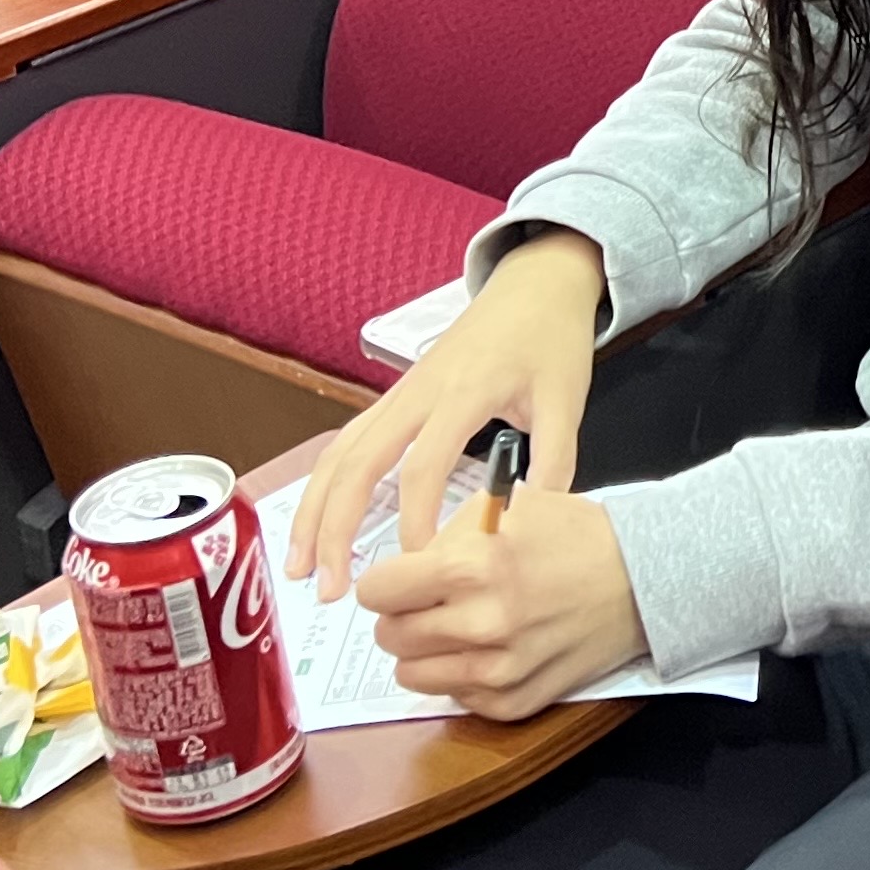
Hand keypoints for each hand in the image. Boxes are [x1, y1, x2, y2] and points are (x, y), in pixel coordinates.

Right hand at [289, 230, 604, 598]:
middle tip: (329, 587)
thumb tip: (533, 524)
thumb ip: (555, 460)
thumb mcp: (567, 399)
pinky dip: (326, 483)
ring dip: (315, 509)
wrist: (537, 283)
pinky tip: (317, 519)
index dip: (415, 521)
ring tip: (301, 565)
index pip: (422, 467)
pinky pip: (348, 441)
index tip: (419, 565)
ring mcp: (400, 393)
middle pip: (358, 462)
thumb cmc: (551, 339)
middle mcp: (417, 393)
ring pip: (339, 452)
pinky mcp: (396, 396)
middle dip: (335, 527)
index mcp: (462, 393)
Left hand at [348, 487, 647, 718]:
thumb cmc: (577, 535)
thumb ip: (447, 536)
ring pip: (411, 674)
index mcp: (470, 568)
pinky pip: (454, 697)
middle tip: (429, 602)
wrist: (645, 579)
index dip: (386, 581)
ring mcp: (497, 671)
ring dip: (424, 651)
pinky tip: (488, 650)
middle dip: (401, 615)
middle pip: (389, 635)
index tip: (399, 579)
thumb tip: (402, 568)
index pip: (377, 591)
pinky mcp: (514, 702)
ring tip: (454, 628)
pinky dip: (461, 676)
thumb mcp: (508, 507)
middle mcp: (479, 625)